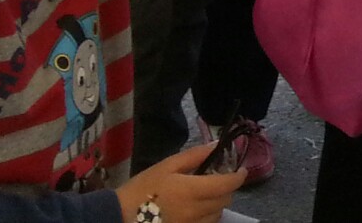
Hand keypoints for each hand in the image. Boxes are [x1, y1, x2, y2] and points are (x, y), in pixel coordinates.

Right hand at [115, 145, 246, 222]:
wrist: (120, 216)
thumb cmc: (142, 188)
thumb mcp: (167, 165)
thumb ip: (194, 156)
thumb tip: (217, 145)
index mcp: (192, 191)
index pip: (227, 185)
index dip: (239, 176)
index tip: (241, 169)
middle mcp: (196, 211)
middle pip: (225, 201)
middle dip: (228, 188)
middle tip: (220, 178)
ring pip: (217, 215)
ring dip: (218, 203)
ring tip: (208, 193)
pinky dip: (208, 216)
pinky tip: (197, 208)